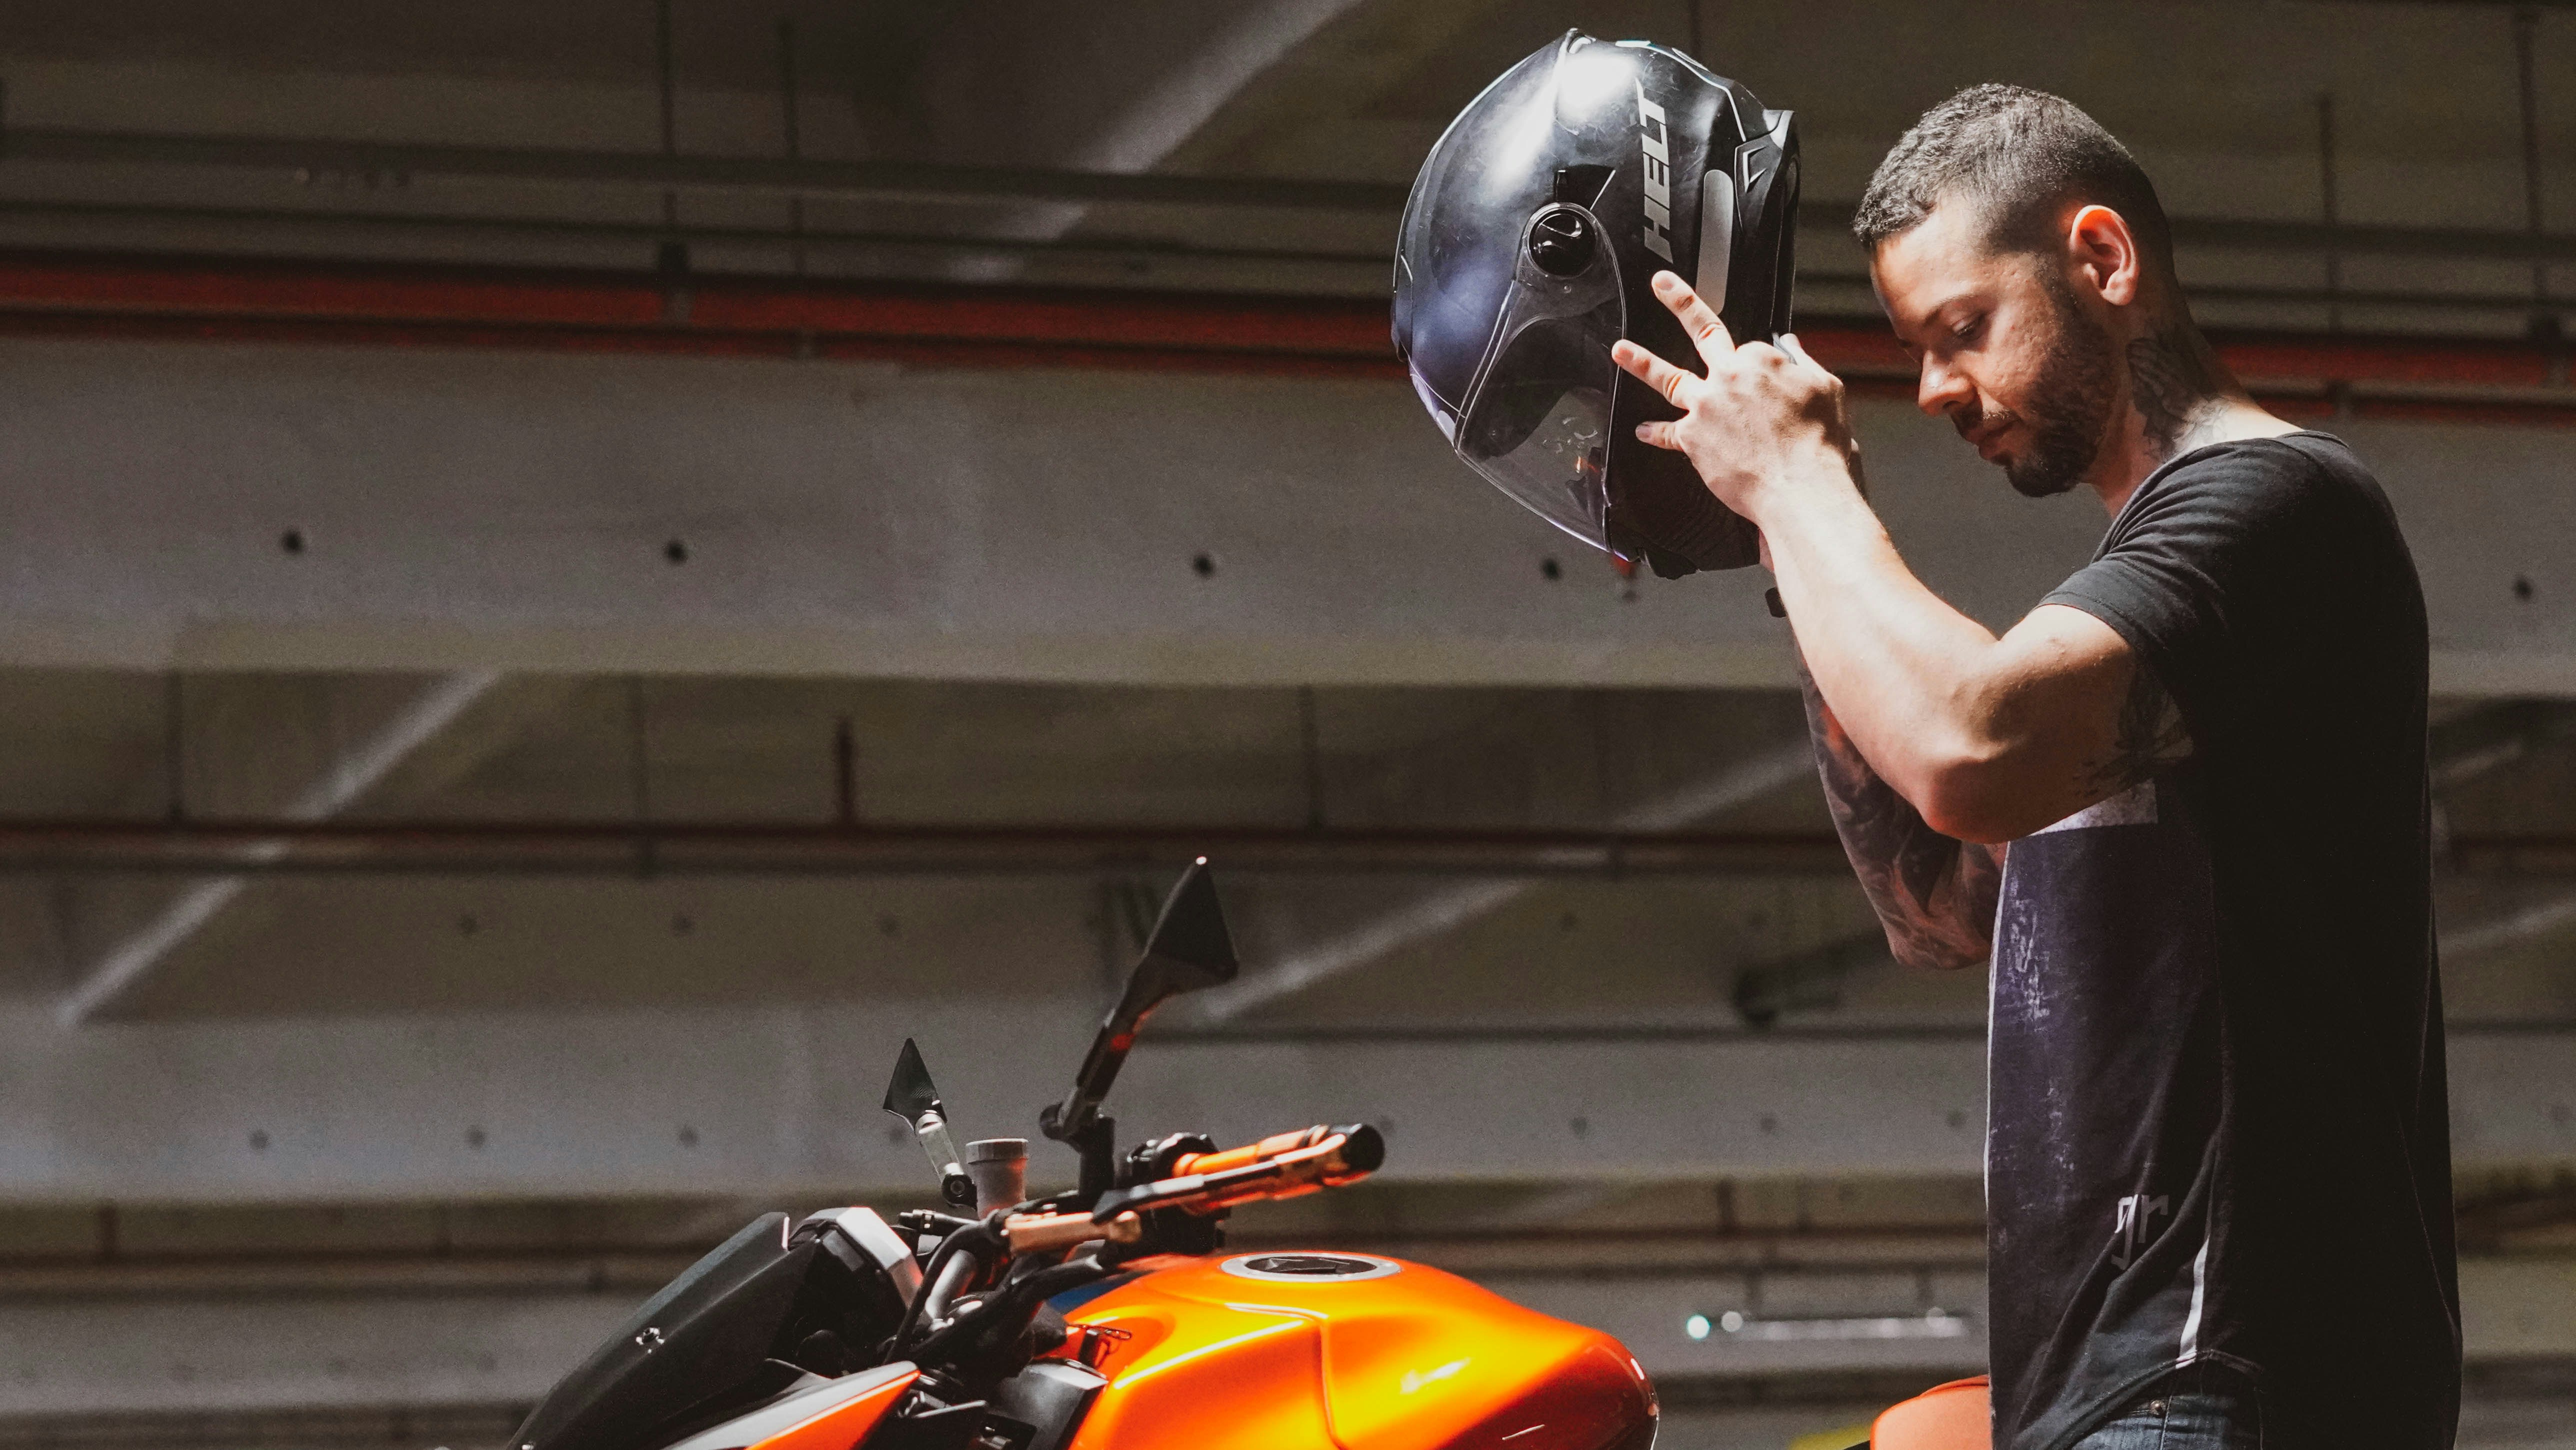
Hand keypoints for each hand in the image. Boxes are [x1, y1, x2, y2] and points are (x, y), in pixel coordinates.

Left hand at [1610, 272, 1858, 527]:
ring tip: (1620, 350)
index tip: (1764, 383)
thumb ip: (1804, 363)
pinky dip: (1655, 432)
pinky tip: (1644, 430)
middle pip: (1703, 331)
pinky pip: (1668, 434)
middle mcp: (1729, 376)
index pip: (1750, 348)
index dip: (1756, 366)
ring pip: (1668, 377)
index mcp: (1763, 359)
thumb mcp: (1827, 390)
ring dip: (1641, 361)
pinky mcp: (1692, 439)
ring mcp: (1707, 406)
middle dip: (1680, 302)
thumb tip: (1790, 345)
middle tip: (1661, 284)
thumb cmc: (1820, 447)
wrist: (1801, 489)